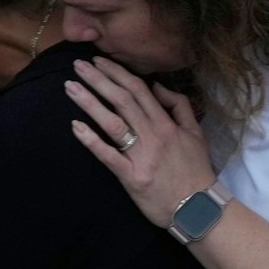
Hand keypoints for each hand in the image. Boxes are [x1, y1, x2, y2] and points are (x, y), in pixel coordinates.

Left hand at [65, 58, 216, 227]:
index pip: (139, 90)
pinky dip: (91, 140)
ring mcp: (141, 156)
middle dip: (99, 80)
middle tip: (78, 66)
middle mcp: (153, 135)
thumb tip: (157, 87)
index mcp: (167, 124)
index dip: (117, 73)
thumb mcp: (196, 133)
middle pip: (122, 100)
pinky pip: (108, 155)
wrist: (198, 208)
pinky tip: (75, 126)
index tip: (99, 61)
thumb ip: (179, 107)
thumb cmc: (196, 171)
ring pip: (112, 122)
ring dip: (90, 103)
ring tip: (70, 88)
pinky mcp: (132, 177)